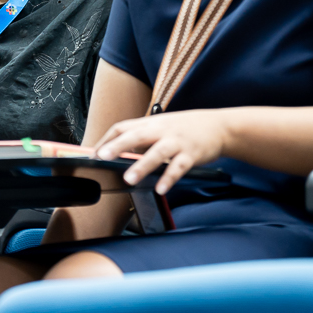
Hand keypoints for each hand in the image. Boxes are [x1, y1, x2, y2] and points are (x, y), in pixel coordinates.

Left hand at [94, 109, 228, 194]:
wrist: (219, 126)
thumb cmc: (185, 128)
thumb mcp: (161, 127)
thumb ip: (141, 137)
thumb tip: (116, 152)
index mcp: (151, 124)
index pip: (123, 127)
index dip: (107, 139)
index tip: (93, 153)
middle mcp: (161, 130)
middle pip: (136, 136)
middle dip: (117, 146)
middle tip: (102, 158)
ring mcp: (177, 141)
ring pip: (157, 152)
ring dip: (142, 165)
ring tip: (129, 179)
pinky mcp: (192, 154)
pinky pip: (179, 167)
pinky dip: (169, 178)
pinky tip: (161, 189)